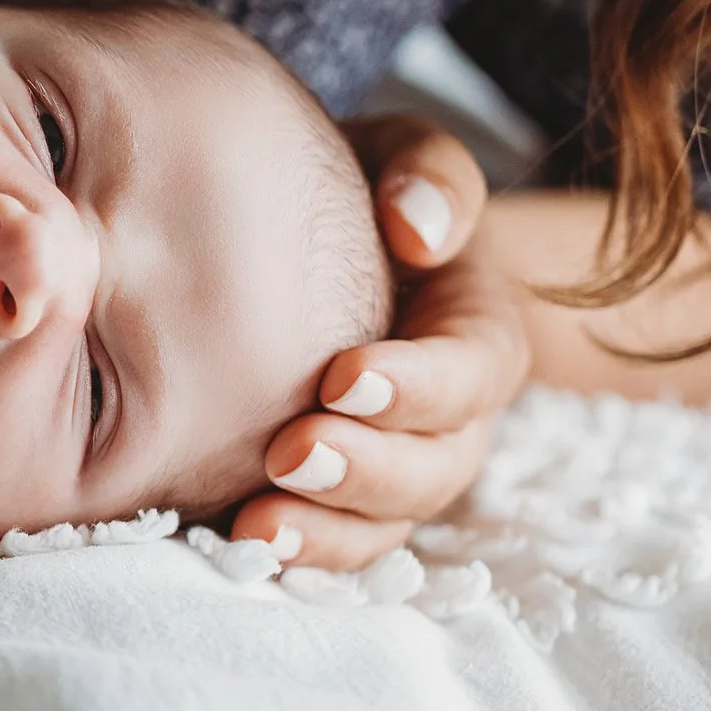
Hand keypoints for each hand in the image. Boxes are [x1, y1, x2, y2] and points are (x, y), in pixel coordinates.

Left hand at [229, 117, 530, 568]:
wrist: (323, 240)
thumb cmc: (363, 194)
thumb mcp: (400, 159)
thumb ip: (426, 174)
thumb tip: (420, 230)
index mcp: (475, 332)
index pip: (475, 371)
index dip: (420, 384)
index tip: (345, 377)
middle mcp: (447, 415)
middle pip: (437, 466)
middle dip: (369, 469)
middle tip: (292, 454)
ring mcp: (393, 465)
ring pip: (385, 522)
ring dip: (328, 531)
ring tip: (259, 526)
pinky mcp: (334, 499)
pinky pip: (330, 543)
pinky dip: (295, 552)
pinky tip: (236, 544)